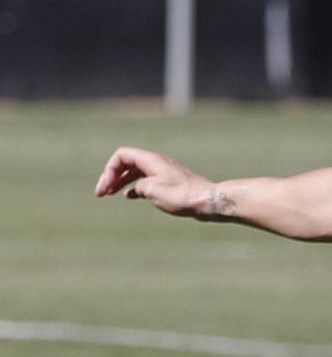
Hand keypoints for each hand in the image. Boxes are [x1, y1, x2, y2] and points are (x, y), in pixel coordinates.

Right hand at [94, 146, 210, 215]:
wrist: (206, 201)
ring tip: (109, 194)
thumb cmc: (181, 195)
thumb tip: (135, 189)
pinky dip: (133, 186)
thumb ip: (138, 186)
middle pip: (126, 162)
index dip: (109, 170)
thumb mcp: (152, 191)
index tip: (105, 189)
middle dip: (111, 176)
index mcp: (150, 160)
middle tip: (101, 193)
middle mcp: (155, 162)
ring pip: (134, 172)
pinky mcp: (167, 182)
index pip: (121, 156)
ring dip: (120, 181)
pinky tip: (128, 196)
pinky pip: (145, 180)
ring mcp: (162, 172)